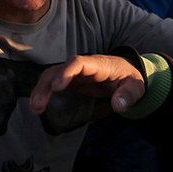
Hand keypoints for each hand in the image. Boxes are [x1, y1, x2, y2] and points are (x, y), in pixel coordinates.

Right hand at [29, 55, 144, 114]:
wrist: (126, 74)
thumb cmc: (130, 79)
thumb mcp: (136, 87)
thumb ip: (128, 95)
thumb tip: (118, 105)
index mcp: (99, 64)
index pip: (79, 63)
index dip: (66, 72)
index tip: (57, 87)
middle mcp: (83, 66)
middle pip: (59, 68)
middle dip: (46, 84)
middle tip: (39, 104)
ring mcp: (75, 72)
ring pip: (52, 75)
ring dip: (41, 89)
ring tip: (35, 108)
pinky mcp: (70, 80)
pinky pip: (52, 82)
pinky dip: (43, 92)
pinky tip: (38, 107)